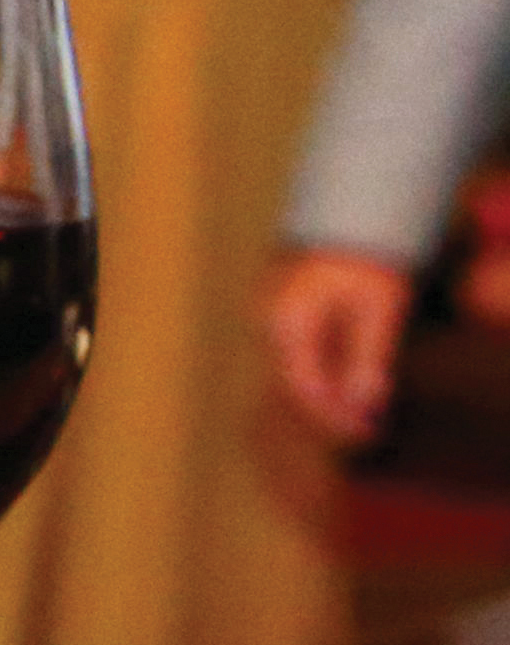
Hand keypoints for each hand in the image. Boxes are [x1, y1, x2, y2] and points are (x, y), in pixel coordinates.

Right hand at [262, 246, 413, 449]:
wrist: (350, 212)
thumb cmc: (366, 257)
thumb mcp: (378, 306)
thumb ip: (368, 355)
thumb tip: (365, 402)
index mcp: (287, 324)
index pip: (303, 387)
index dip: (334, 416)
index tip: (366, 432)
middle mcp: (267, 325)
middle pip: (294, 385)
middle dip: (331, 412)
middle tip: (370, 431)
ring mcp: (268, 321)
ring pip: (293, 373)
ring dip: (327, 397)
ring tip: (363, 416)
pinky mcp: (279, 318)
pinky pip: (296, 358)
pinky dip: (321, 376)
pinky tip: (346, 386)